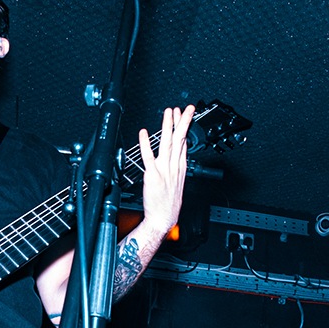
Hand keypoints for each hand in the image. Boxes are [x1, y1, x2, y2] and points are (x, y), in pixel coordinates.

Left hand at [137, 104, 195, 237]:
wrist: (163, 219)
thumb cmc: (168, 204)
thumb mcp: (177, 183)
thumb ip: (176, 167)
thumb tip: (175, 155)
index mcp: (180, 168)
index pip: (184, 143)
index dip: (184, 127)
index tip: (184, 114)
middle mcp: (174, 167)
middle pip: (180, 140)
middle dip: (182, 122)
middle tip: (184, 108)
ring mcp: (164, 170)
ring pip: (168, 144)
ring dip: (168, 127)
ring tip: (169, 113)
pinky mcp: (152, 176)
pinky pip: (148, 157)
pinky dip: (146, 144)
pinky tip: (144, 133)